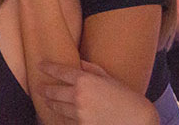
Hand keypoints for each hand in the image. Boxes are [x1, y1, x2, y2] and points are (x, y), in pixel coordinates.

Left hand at [40, 60, 158, 124]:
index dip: (48, 67)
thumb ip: (91, 69)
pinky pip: (67, 120)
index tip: (40, 65)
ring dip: (51, 103)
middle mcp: (78, 96)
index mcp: (85, 80)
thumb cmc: (128, 99)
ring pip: (57, 107)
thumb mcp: (110, 79)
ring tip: (48, 101)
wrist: (139, 122)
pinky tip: (62, 115)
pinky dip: (64, 117)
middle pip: (52, 91)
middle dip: (44, 89)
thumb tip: (78, 60)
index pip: (59, 71)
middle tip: (39, 88)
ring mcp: (78, 113)